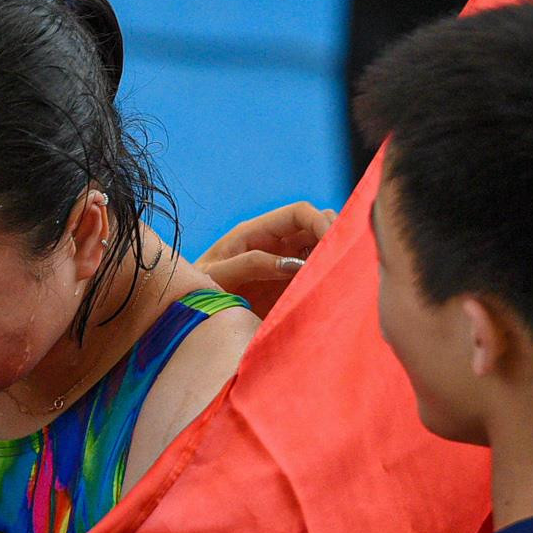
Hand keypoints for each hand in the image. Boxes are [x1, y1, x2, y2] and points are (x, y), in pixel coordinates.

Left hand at [197, 202, 335, 314]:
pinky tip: (334, 296)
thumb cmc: (194, 293)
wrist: (188, 319)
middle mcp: (275, 245)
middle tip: (345, 264)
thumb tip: (290, 264)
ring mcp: (285, 268)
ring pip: (322, 253)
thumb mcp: (215, 276)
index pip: (299, 213)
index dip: (321, 221)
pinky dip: (329, 283)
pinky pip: (316, 280)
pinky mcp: (289, 291)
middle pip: (318, 229)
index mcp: (255, 233)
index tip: (335, 242)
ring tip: (343, 280)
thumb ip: (250, 265)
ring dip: (334, 262)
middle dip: (335, 239)